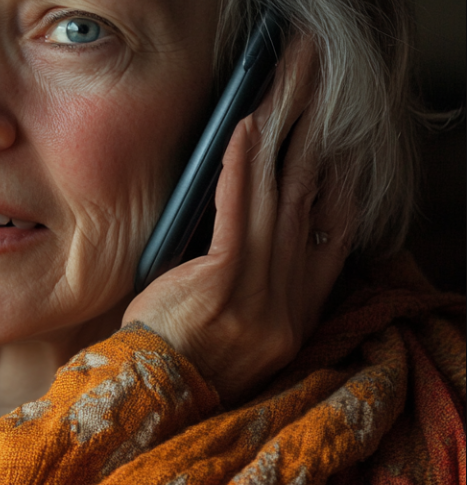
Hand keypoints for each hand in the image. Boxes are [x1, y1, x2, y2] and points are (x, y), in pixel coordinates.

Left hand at [124, 39, 352, 404]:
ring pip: (280, 196)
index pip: (331, 237)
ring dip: (283, 133)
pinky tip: (244, 127)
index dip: (337, 183)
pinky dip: (241, 166)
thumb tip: (246, 232)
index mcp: (295, 314)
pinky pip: (238, 212)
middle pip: (310, 199)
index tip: (337, 142)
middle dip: (315, 134)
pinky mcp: (224, 283)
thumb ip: (248, 285)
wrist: (147, 400)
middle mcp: (289, 302)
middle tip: (318, 84)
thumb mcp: (228, 327)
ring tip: (285, 85)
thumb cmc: (174, 358)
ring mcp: (261, 294)